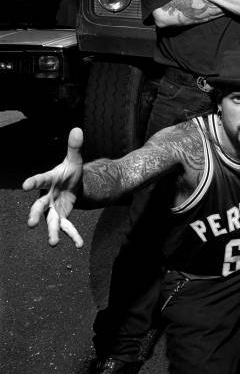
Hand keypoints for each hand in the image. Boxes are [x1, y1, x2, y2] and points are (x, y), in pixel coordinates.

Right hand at [23, 128, 84, 247]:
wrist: (73, 185)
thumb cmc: (70, 172)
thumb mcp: (75, 159)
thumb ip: (75, 146)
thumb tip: (78, 128)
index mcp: (49, 181)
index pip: (40, 180)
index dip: (33, 182)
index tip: (25, 185)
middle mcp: (48, 197)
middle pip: (39, 206)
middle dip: (35, 214)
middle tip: (31, 223)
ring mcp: (53, 208)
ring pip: (50, 221)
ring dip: (52, 232)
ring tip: (53, 243)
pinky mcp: (62, 216)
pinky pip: (67, 227)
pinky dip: (73, 236)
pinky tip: (79, 245)